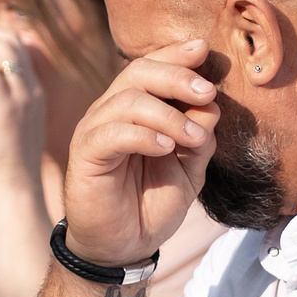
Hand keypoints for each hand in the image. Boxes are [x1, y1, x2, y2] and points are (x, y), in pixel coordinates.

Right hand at [60, 40, 218, 265]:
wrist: (124, 247)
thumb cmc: (152, 204)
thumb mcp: (189, 169)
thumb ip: (200, 137)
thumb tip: (212, 105)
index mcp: (136, 109)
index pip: (151, 67)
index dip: (175, 54)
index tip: (203, 49)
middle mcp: (112, 112)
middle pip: (138, 72)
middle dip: (177, 76)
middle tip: (207, 92)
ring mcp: (95, 131)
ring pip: (128, 100)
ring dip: (168, 115)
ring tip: (193, 138)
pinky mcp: (85, 154)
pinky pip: (112, 133)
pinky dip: (143, 135)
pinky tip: (165, 148)